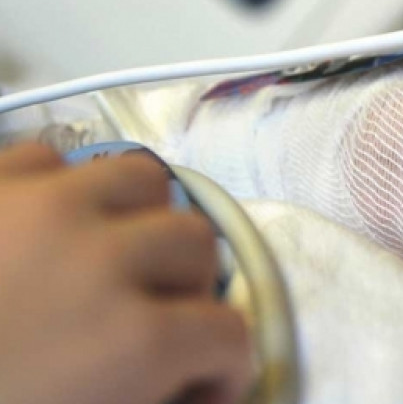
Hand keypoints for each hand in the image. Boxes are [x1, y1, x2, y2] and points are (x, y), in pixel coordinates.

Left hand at [0, 142, 251, 403]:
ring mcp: (37, 207)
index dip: (224, 371)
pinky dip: (60, 191)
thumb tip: (190, 391)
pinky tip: (45, 232)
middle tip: (154, 324)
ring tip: (110, 258)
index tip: (200, 389)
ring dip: (140, 219)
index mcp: (130, 342)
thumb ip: (153, 396)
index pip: (229, 335)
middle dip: (187, 287)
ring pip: (140, 177)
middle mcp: (99, 256)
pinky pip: (48, 158)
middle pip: (196, 243)